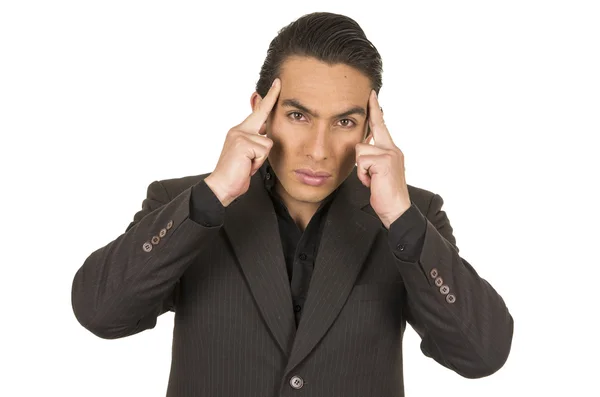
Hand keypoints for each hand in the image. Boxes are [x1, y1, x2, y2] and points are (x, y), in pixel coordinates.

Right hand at [205, 79, 280, 206]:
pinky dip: (258, 163)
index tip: (277, 84)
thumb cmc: (236, 173)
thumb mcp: (249, 155)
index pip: (257, 112)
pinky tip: (246, 166)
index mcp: (239, 131)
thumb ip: (256, 141)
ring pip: (267, 143)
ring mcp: (239, 136)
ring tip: (248, 165)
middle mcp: (238, 130)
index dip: (268, 98)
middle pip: (263, 116)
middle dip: (271, 98)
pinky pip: (263, 151)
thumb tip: (266, 130)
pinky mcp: (243, 144)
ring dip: (261, 159)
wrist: (221, 186)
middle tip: (278, 81)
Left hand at [355, 90, 410, 228]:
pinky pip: (361, 162)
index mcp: (391, 151)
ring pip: (360, 151)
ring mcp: (390, 154)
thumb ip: (373, 158)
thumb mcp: (378, 172)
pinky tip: (373, 183)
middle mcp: (392, 149)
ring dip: (361, 170)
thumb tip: (362, 148)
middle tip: (370, 110)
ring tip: (372, 180)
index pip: (381, 126)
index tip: (371, 95)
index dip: (375, 111)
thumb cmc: (385, 194)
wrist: (396, 210)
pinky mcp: (384, 161)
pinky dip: (363, 176)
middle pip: (367, 137)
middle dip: (367, 134)